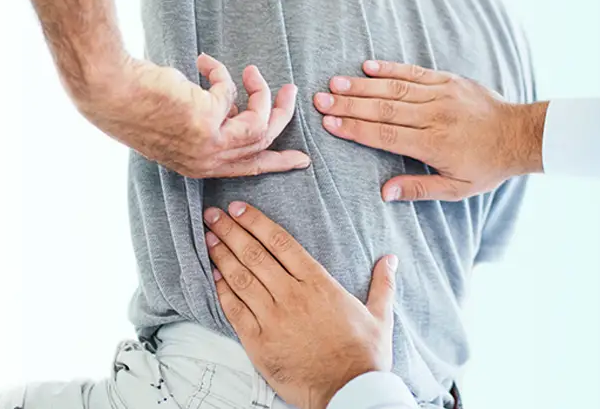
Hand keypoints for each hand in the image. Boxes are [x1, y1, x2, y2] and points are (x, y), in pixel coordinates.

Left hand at [74, 54, 309, 177]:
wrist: (111, 92)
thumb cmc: (137, 103)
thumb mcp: (179, 123)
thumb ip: (210, 123)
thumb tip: (233, 107)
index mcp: (198, 166)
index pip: (247, 169)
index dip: (277, 162)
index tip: (301, 159)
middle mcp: (206, 161)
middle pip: (263, 144)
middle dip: (282, 116)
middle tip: (291, 92)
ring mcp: (209, 144)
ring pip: (259, 122)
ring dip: (262, 92)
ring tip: (252, 70)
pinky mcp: (208, 120)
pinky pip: (231, 92)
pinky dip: (221, 73)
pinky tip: (203, 62)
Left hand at [204, 202, 396, 408]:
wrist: (349, 392)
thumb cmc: (364, 356)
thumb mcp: (380, 316)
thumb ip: (382, 284)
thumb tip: (390, 259)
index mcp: (318, 284)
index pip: (280, 242)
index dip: (256, 222)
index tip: (238, 209)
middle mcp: (292, 295)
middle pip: (254, 254)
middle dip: (230, 231)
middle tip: (213, 215)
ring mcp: (273, 318)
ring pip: (241, 278)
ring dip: (222, 255)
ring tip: (208, 238)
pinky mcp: (259, 342)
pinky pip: (235, 310)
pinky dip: (222, 290)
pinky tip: (213, 276)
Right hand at [314, 60, 546, 201]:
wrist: (520, 134)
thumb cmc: (486, 166)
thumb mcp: (456, 189)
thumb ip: (418, 189)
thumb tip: (383, 192)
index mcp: (433, 144)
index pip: (385, 135)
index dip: (355, 129)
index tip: (329, 123)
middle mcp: (434, 116)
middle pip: (383, 108)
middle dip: (348, 104)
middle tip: (319, 100)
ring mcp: (441, 95)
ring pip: (394, 88)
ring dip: (361, 85)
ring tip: (334, 83)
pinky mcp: (448, 80)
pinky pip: (414, 72)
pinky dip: (390, 68)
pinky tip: (367, 66)